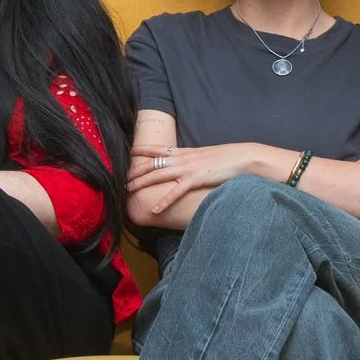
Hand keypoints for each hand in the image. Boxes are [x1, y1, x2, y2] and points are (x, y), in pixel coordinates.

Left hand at [125, 141, 271, 203]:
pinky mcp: (195, 179)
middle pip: (151, 164)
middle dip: (133, 172)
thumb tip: (184, 166)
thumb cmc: (225, 158)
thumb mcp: (204, 157)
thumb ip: (191, 161)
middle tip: (118, 179)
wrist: (241, 157)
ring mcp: (187, 168)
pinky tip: (154, 210)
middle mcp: (181, 158)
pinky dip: (164, 201)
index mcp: (183, 152)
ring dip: (141, 184)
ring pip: (157, 175)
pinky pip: (175, 192)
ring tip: (127, 191)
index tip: (125, 152)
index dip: (140, 150)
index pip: (156, 149)